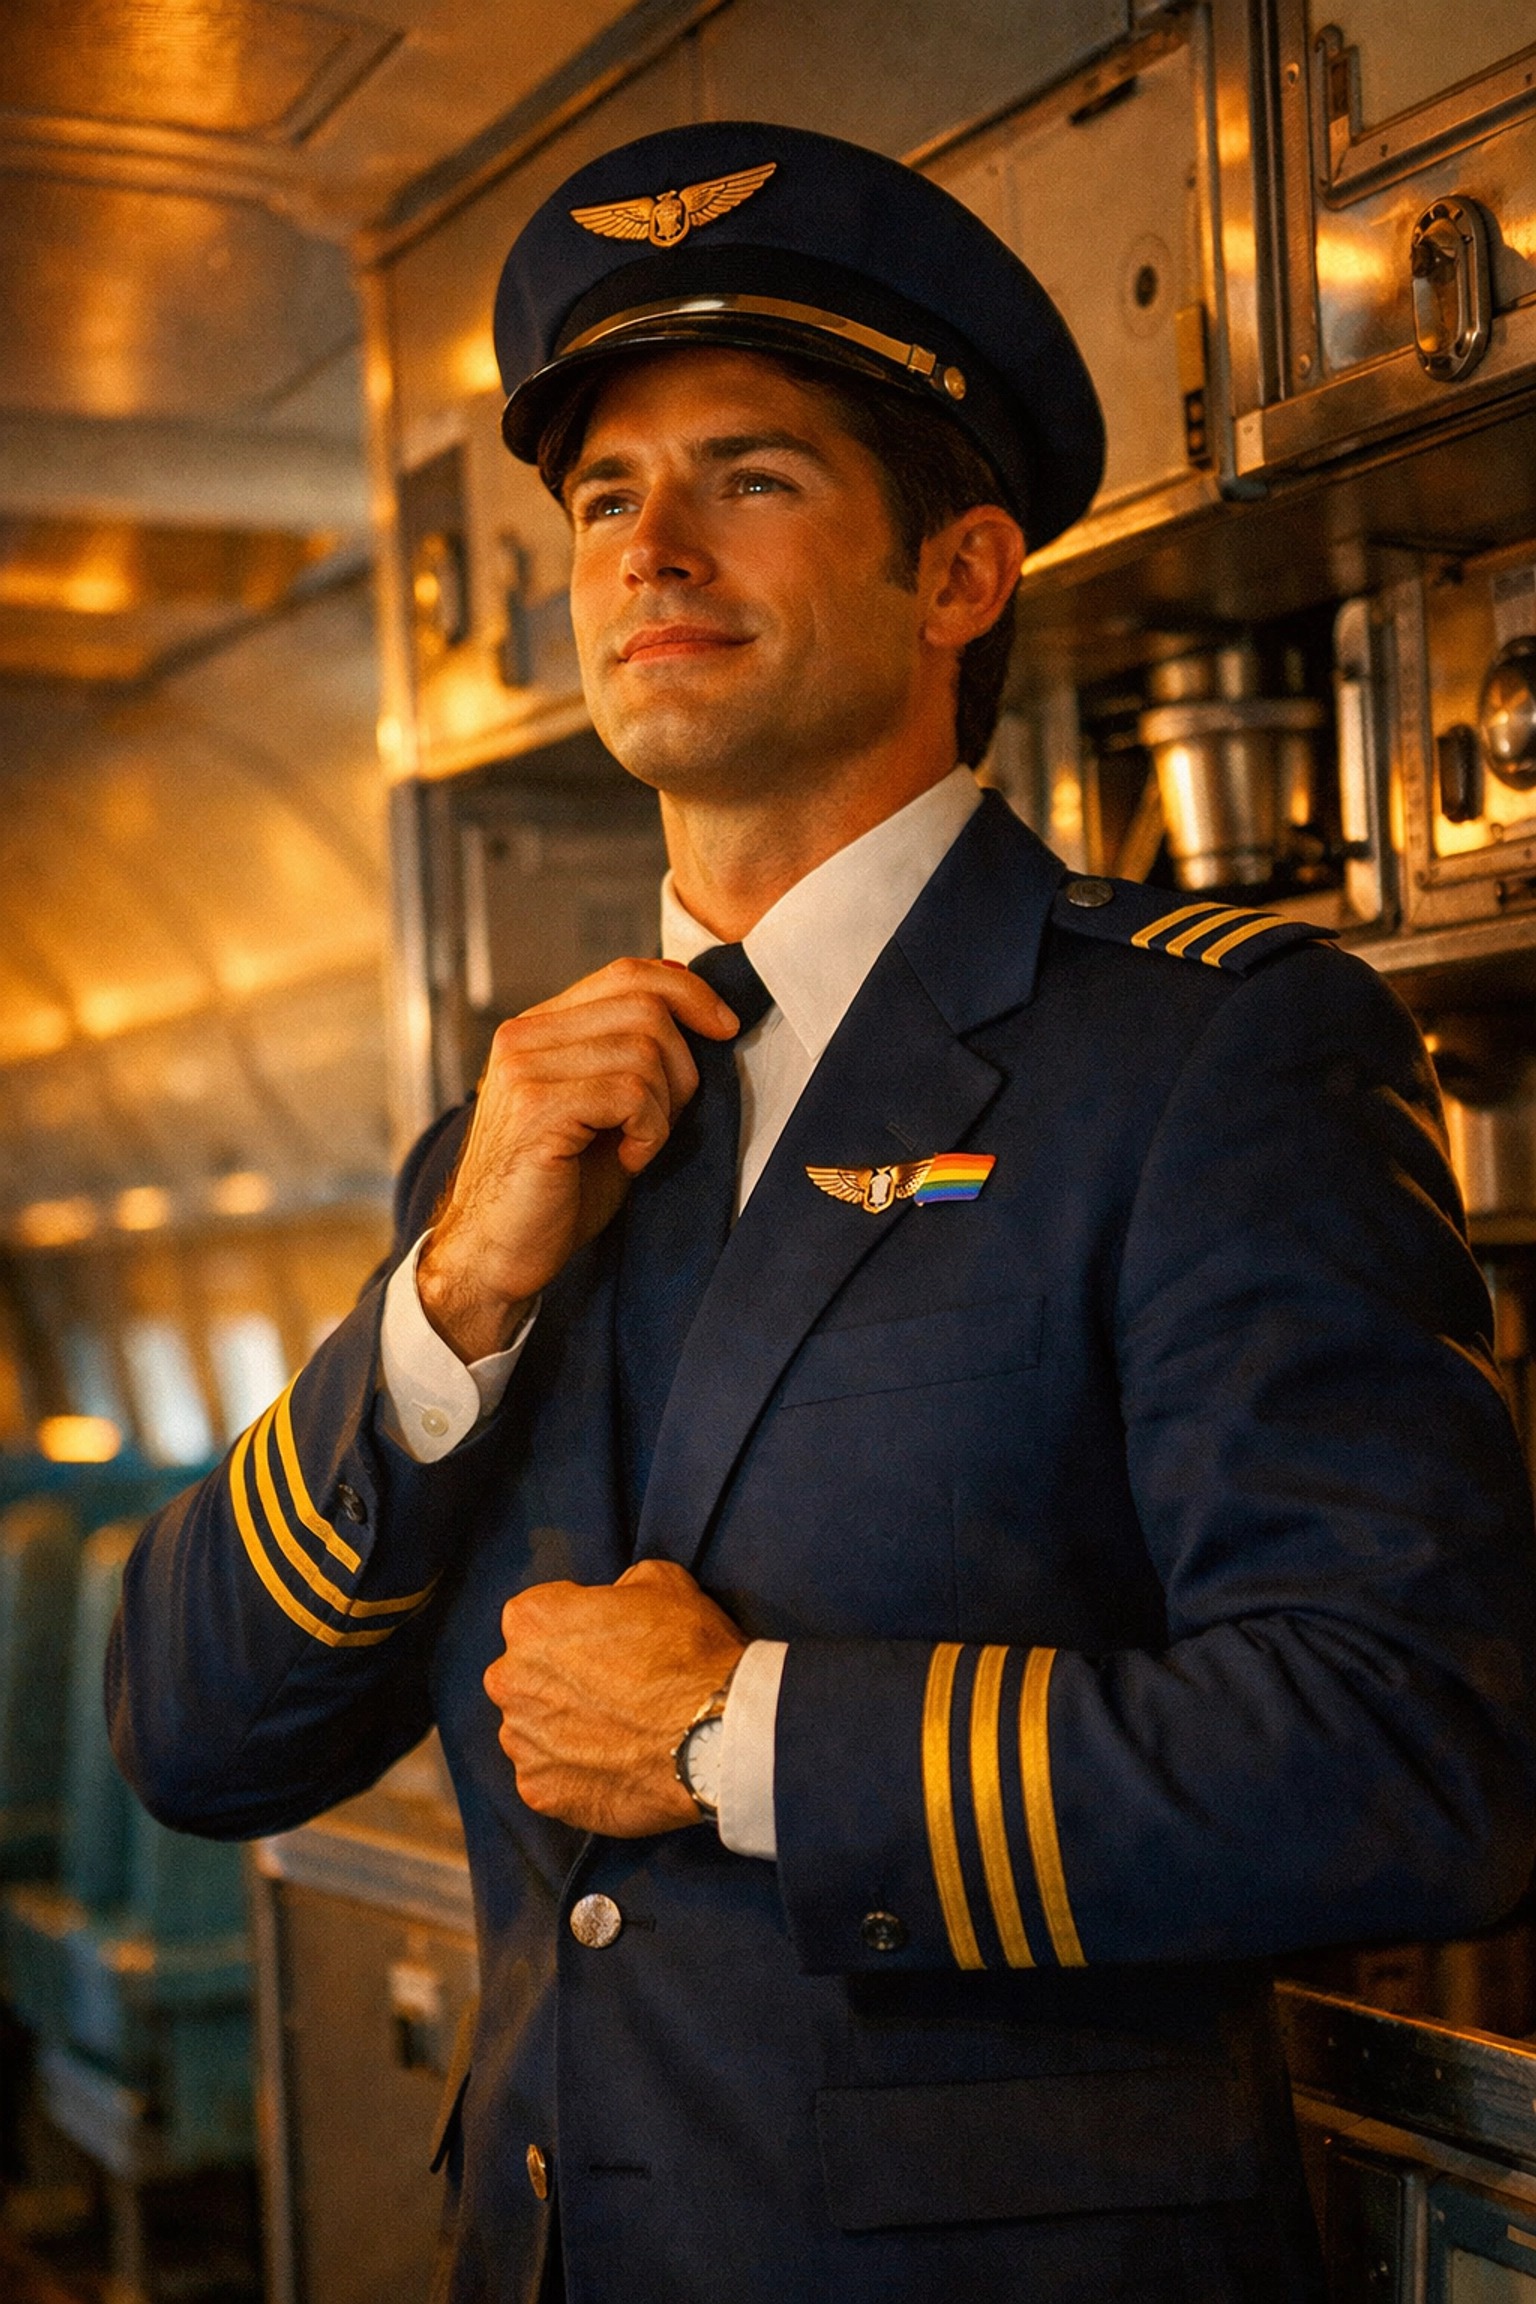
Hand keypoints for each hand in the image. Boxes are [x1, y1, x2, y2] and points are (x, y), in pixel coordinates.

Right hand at [419, 958, 738, 1360]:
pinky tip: (626, 1160)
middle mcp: (524, 1035)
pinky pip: (631, 1092)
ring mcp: (525, 1067)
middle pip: (645, 1004)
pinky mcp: (537, 1106)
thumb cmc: (558, 1191)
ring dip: (664, 1107)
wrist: (495, 1255)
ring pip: (644, 1049)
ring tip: (638, 1145)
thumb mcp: (604, 1111)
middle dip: (682, 1064)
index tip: (725, 1027)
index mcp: (539, 1028)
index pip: (627, 972)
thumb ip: (633, 1058)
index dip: (688, 991)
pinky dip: (649, 1131)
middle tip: (663, 1120)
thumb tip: (701, 1013)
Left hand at [482, 1560, 747, 1835]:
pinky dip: (575, 1775)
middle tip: (613, 1689)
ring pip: (533, 1729)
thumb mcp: (662, 1582)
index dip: (575, 1626)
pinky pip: (549, 1777)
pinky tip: (616, 1765)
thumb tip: (616, 1603)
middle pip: (526, 1675)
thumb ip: (619, 1588)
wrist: (714, 1734)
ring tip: (619, 1733)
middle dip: (559, 1679)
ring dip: (564, 1729)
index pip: (536, 1615)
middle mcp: (510, 1679)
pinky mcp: (539, 1791)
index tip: (605, 1641)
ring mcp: (521, 1741)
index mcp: (530, 1619)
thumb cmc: (688, 1653)